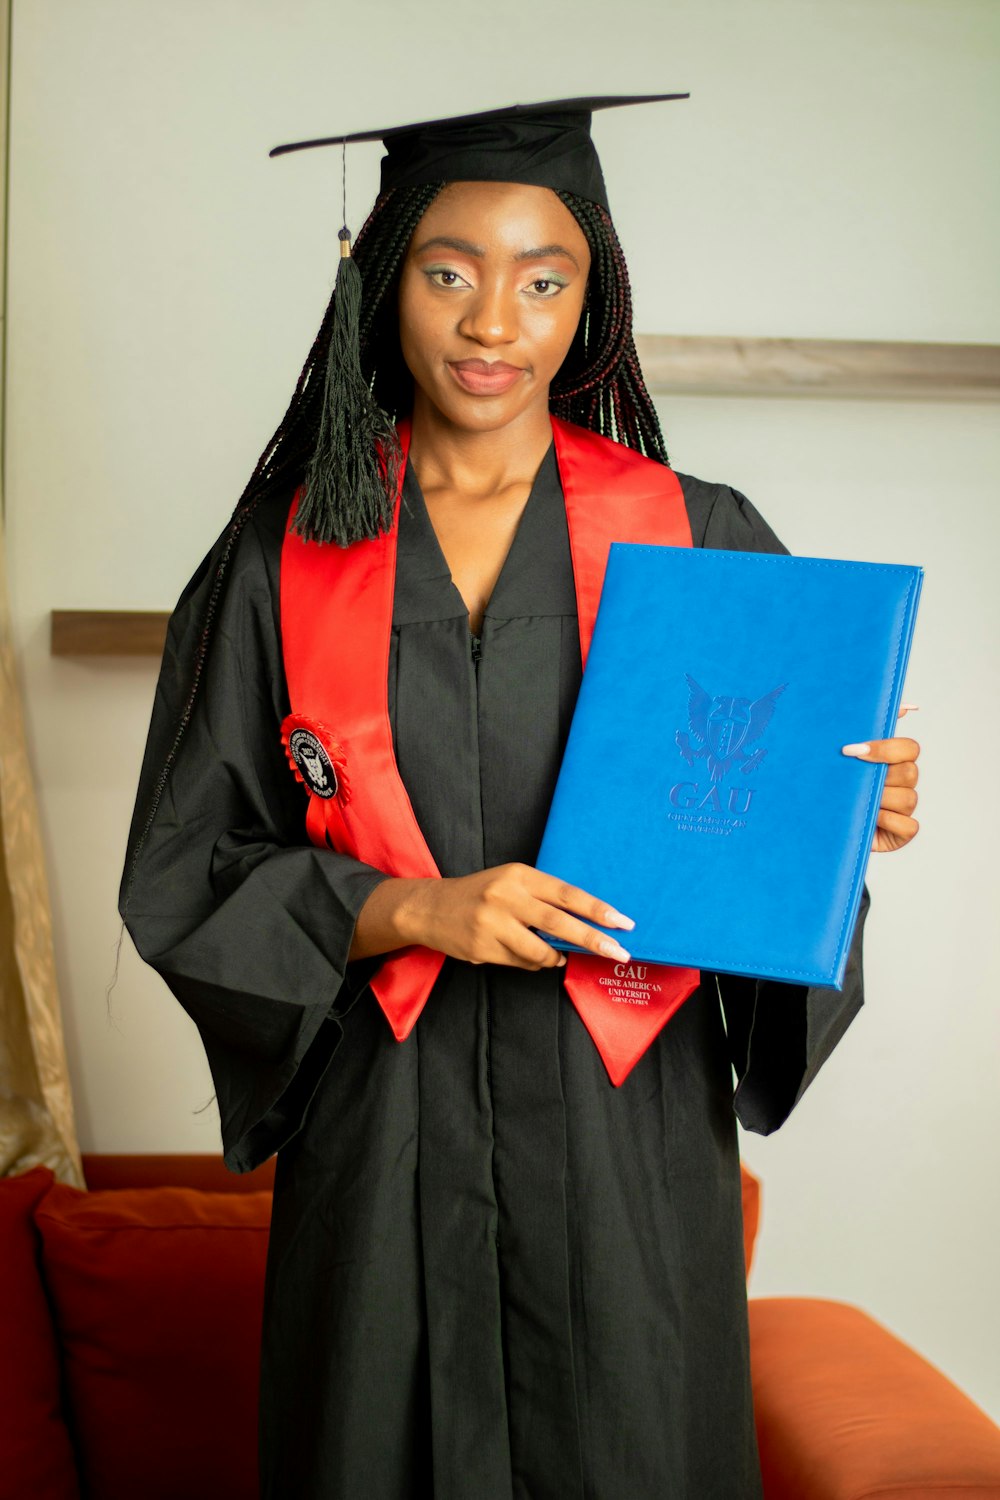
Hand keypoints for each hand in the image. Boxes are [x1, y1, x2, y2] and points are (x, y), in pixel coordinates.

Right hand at [352, 863, 634, 969]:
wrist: (430, 907)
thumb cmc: (480, 893)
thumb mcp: (511, 882)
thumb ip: (542, 899)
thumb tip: (582, 926)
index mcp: (519, 875)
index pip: (567, 893)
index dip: (597, 909)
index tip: (623, 922)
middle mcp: (506, 897)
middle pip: (559, 923)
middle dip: (593, 940)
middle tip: (619, 953)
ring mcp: (492, 924)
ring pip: (540, 951)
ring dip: (556, 958)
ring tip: (559, 957)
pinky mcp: (482, 948)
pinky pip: (521, 963)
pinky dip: (533, 963)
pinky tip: (528, 956)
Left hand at [842, 706, 919, 852]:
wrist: (817, 825)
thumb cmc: (831, 787)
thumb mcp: (840, 757)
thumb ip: (865, 729)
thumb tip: (903, 706)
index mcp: (893, 762)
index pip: (909, 748)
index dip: (885, 748)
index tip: (850, 751)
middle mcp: (903, 783)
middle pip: (910, 772)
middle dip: (880, 776)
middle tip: (852, 780)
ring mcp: (904, 808)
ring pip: (908, 798)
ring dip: (880, 799)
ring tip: (857, 802)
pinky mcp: (902, 833)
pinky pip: (909, 826)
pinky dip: (888, 821)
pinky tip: (870, 819)